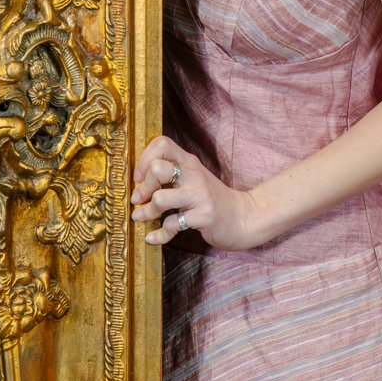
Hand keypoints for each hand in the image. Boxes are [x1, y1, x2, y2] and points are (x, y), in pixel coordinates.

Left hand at [132, 134, 263, 250]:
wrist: (244, 217)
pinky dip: (159, 234)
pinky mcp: (204, 216)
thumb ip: (171, 175)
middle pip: (157, 169)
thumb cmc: (211, 199)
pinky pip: (172, 225)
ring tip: (142, 217)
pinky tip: (154, 237)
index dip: (144, 159)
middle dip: (142, 187)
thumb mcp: (194, 179)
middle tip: (139, 199)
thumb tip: (137, 181)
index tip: (140, 177)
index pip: (162, 143)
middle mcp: (194, 175)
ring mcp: (200, 196)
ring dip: (147, 212)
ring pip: (161, 198)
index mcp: (190, 162)